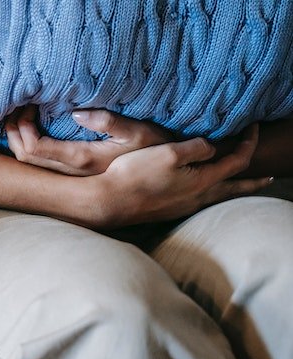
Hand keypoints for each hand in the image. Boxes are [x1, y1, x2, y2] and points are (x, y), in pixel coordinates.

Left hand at [5, 106, 171, 175]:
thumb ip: (110, 122)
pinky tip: (32, 128)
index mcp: (82, 159)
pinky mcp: (74, 173)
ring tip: (21, 114)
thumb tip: (76, 114)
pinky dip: (28, 144)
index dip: (22, 128)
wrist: (166, 176)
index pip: (34, 149)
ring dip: (18, 138)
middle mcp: (71, 172)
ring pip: (29, 162)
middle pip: (24, 157)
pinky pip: (40, 162)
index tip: (28, 104)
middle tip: (17, 105)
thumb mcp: (139, 131)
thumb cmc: (156, 149)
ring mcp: (71, 175)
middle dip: (13, 131)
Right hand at [92, 124, 272, 226]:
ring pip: (217, 197)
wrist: (110, 202)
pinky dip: (212, 193)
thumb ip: (196, 147)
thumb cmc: (136, 175)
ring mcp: (183, 207)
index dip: (248, 143)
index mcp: (202, 181)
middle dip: (253, 182)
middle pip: (235, 189)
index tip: (253, 127)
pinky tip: (202, 191)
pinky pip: (200, 200)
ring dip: (233, 188)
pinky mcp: (168, 210)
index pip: (237, 161)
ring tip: (239, 185)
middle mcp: (197, 198)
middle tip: (270, 178)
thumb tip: (211, 147)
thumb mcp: (169, 152)